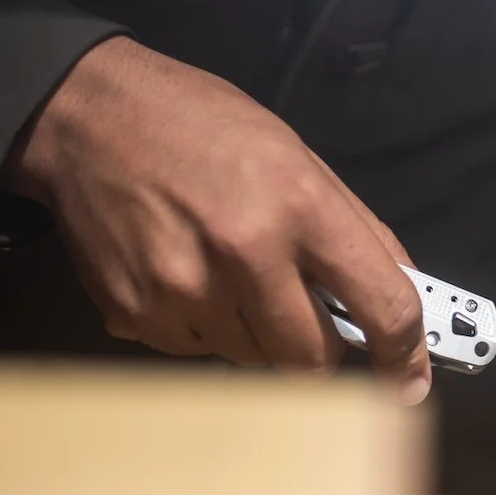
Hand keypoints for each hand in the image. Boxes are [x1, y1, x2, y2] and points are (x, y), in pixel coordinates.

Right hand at [0, 36, 430, 401]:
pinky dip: (207, 328)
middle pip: (312, 360)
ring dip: (259, 335)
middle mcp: (244, 253)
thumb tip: (404, 293)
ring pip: (254, 360)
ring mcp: (184, 291)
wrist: (87, 116)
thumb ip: (357, 230)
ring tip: (232, 272)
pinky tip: (188, 274)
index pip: (380, 306)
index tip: (408, 378)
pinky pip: (198, 352)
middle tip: (306, 313)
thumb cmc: (199, 127)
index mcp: (299, 206)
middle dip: (321, 348)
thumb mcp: (298, 156)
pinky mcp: (138, 314)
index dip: (404, 354)